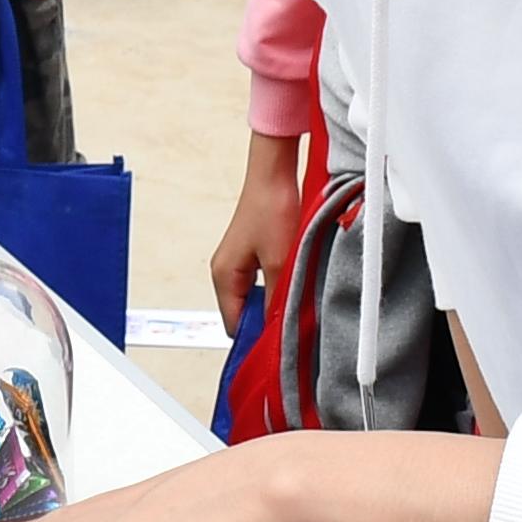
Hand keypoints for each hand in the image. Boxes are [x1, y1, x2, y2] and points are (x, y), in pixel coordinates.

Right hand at [211, 132, 301, 331]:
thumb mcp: (280, 263)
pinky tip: (296, 282)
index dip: (257, 339)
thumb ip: (278, 300)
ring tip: (297, 298)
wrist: (275, 173)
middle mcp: (227, 271)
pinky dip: (280, 287)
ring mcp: (241, 262)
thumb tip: (279, 330)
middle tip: (294, 322)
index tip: (280, 347)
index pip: (236, 325)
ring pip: (259, 298)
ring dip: (277, 301)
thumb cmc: (270, 208)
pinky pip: (265, 283)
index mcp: (224, 276)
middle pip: (246, 314)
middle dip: (269, 320)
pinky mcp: (255, 253)